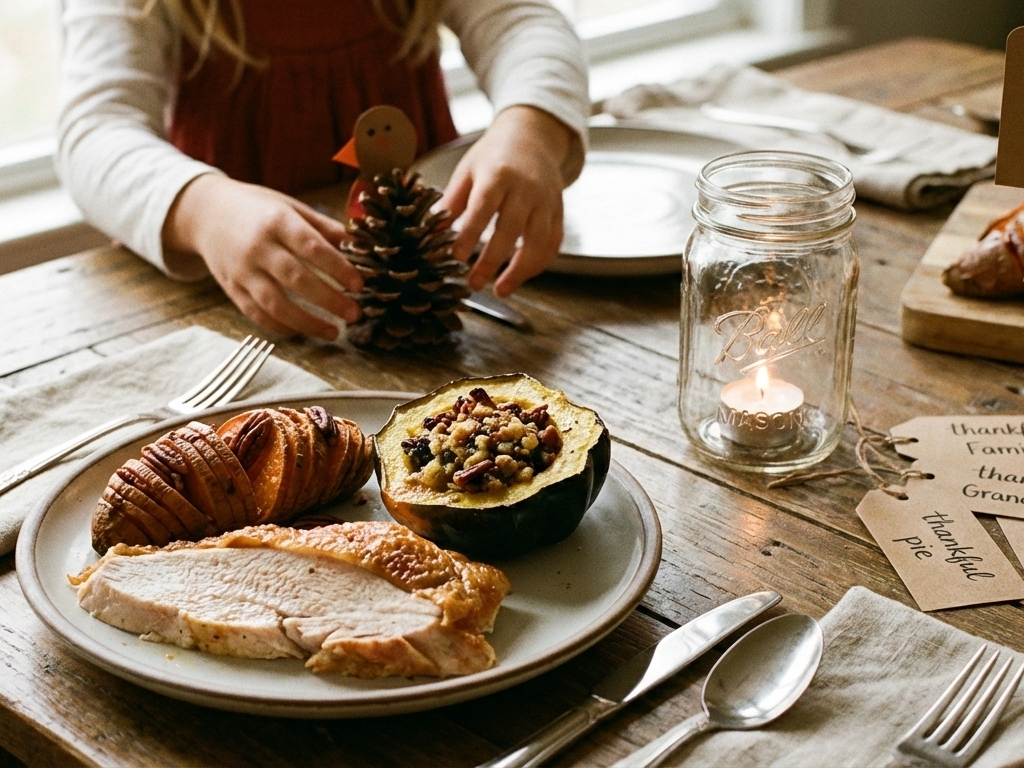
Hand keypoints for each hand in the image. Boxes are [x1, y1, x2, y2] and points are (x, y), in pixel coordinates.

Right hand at [163, 175, 362, 339]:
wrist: (206, 213)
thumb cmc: (257, 209)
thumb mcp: (290, 207)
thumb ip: (324, 227)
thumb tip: (359, 244)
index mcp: (277, 221)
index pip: (311, 247)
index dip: (338, 268)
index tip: (359, 285)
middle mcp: (257, 247)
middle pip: (296, 278)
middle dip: (329, 300)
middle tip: (354, 313)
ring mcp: (241, 271)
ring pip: (274, 304)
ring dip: (307, 322)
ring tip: (333, 332)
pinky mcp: (231, 288)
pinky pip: (256, 314)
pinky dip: (280, 327)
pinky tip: (302, 331)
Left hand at [438, 105, 573, 296]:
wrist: (533, 137)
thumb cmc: (494, 156)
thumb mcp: (468, 170)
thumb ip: (452, 200)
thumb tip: (433, 229)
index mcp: (498, 174)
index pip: (483, 207)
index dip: (470, 233)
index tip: (456, 256)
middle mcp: (526, 188)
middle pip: (511, 230)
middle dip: (492, 261)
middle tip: (474, 283)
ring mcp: (546, 201)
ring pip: (538, 242)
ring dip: (520, 271)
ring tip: (500, 290)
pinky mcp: (558, 212)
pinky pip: (553, 243)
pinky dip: (539, 264)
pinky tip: (520, 276)